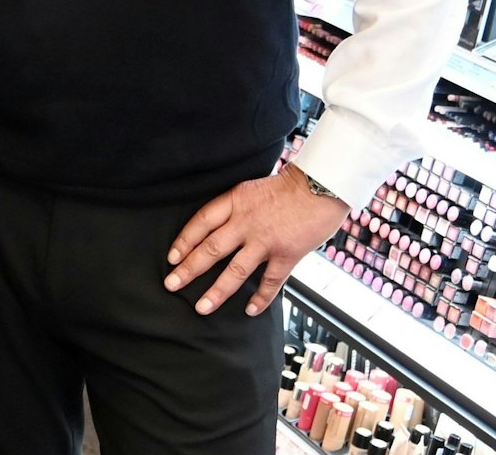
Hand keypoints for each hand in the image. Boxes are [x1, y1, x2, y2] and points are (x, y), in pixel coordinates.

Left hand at [164, 165, 349, 316]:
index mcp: (236, 201)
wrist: (324, 184)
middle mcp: (246, 221)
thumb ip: (237, 208)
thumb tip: (219, 228)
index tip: (172, 257)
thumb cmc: (291, 185)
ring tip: (202, 307)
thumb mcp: (253, 189)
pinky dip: (260, 298)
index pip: (201, 222)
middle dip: (189, 269)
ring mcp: (266, 240)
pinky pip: (270, 282)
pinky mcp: (287, 254)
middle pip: (211, 248)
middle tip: (172, 284)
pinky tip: (250, 310)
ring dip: (217, 291)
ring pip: (235, 270)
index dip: (184, 241)